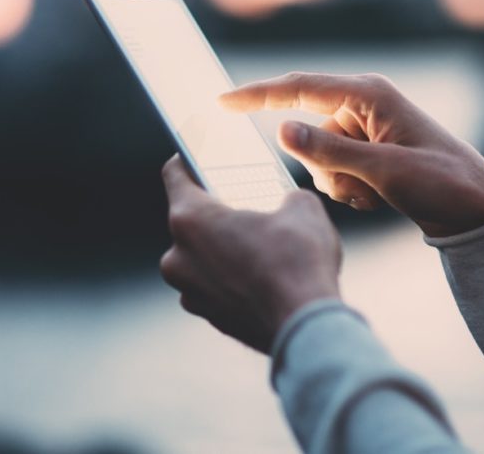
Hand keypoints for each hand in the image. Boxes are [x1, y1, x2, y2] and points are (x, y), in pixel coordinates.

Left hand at [159, 155, 341, 352]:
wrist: (307, 328)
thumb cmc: (298, 263)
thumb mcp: (302, 206)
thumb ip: (284, 195)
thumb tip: (287, 203)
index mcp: (190, 219)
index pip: (175, 174)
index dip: (190, 158)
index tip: (201, 155)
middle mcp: (178, 256)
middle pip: (190, 218)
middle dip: (216, 208)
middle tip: (245, 200)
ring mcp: (189, 291)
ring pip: (201, 255)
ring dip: (223, 245)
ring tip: (260, 239)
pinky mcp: (208, 316)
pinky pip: (214, 284)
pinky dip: (231, 275)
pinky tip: (263, 271)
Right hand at [220, 72, 483, 238]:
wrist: (474, 209)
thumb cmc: (441, 181)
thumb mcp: (384, 170)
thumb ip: (329, 150)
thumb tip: (280, 130)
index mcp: (368, 94)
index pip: (298, 88)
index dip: (256, 95)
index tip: (221, 101)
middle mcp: (362, 105)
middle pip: (307, 131)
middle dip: (324, 164)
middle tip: (361, 184)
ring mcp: (363, 129)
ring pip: (316, 156)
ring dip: (337, 181)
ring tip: (375, 193)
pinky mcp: (365, 150)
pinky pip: (331, 169)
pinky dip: (346, 187)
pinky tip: (377, 196)